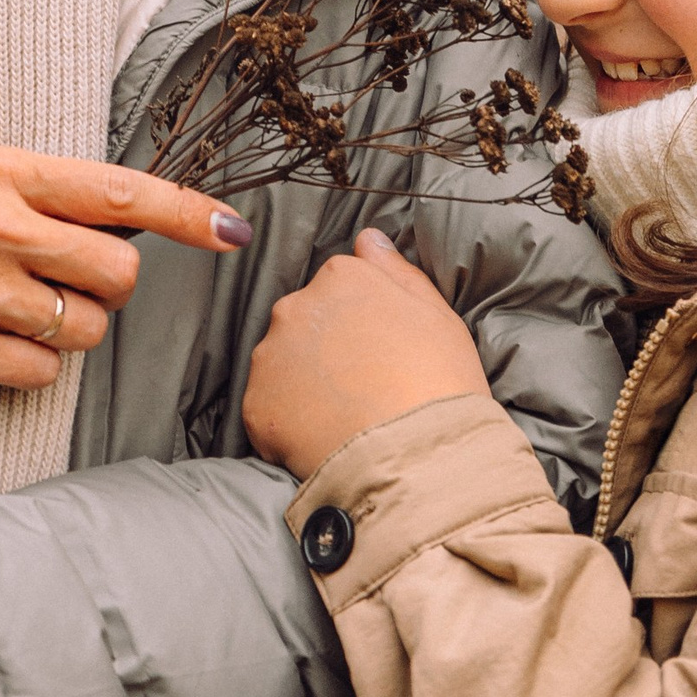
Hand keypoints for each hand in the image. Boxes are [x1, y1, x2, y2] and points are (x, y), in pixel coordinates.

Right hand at [0, 148, 251, 400]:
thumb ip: (35, 194)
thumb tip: (127, 221)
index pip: (117, 192)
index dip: (186, 214)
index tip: (231, 230)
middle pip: (116, 271)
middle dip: (104, 287)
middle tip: (60, 284)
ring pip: (85, 329)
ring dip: (64, 332)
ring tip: (9, 314)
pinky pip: (41, 373)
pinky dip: (25, 368)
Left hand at [243, 226, 491, 483]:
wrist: (418, 457)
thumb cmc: (440, 384)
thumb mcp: (437, 314)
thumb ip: (395, 271)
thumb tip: (367, 238)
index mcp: (341, 277)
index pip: (337, 289)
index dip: (358, 325)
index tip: (377, 353)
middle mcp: (295, 305)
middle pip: (303, 323)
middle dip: (324, 350)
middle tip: (362, 388)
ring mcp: (270, 356)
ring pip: (280, 365)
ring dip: (302, 386)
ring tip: (343, 418)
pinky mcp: (255, 405)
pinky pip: (268, 412)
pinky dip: (288, 426)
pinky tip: (324, 440)